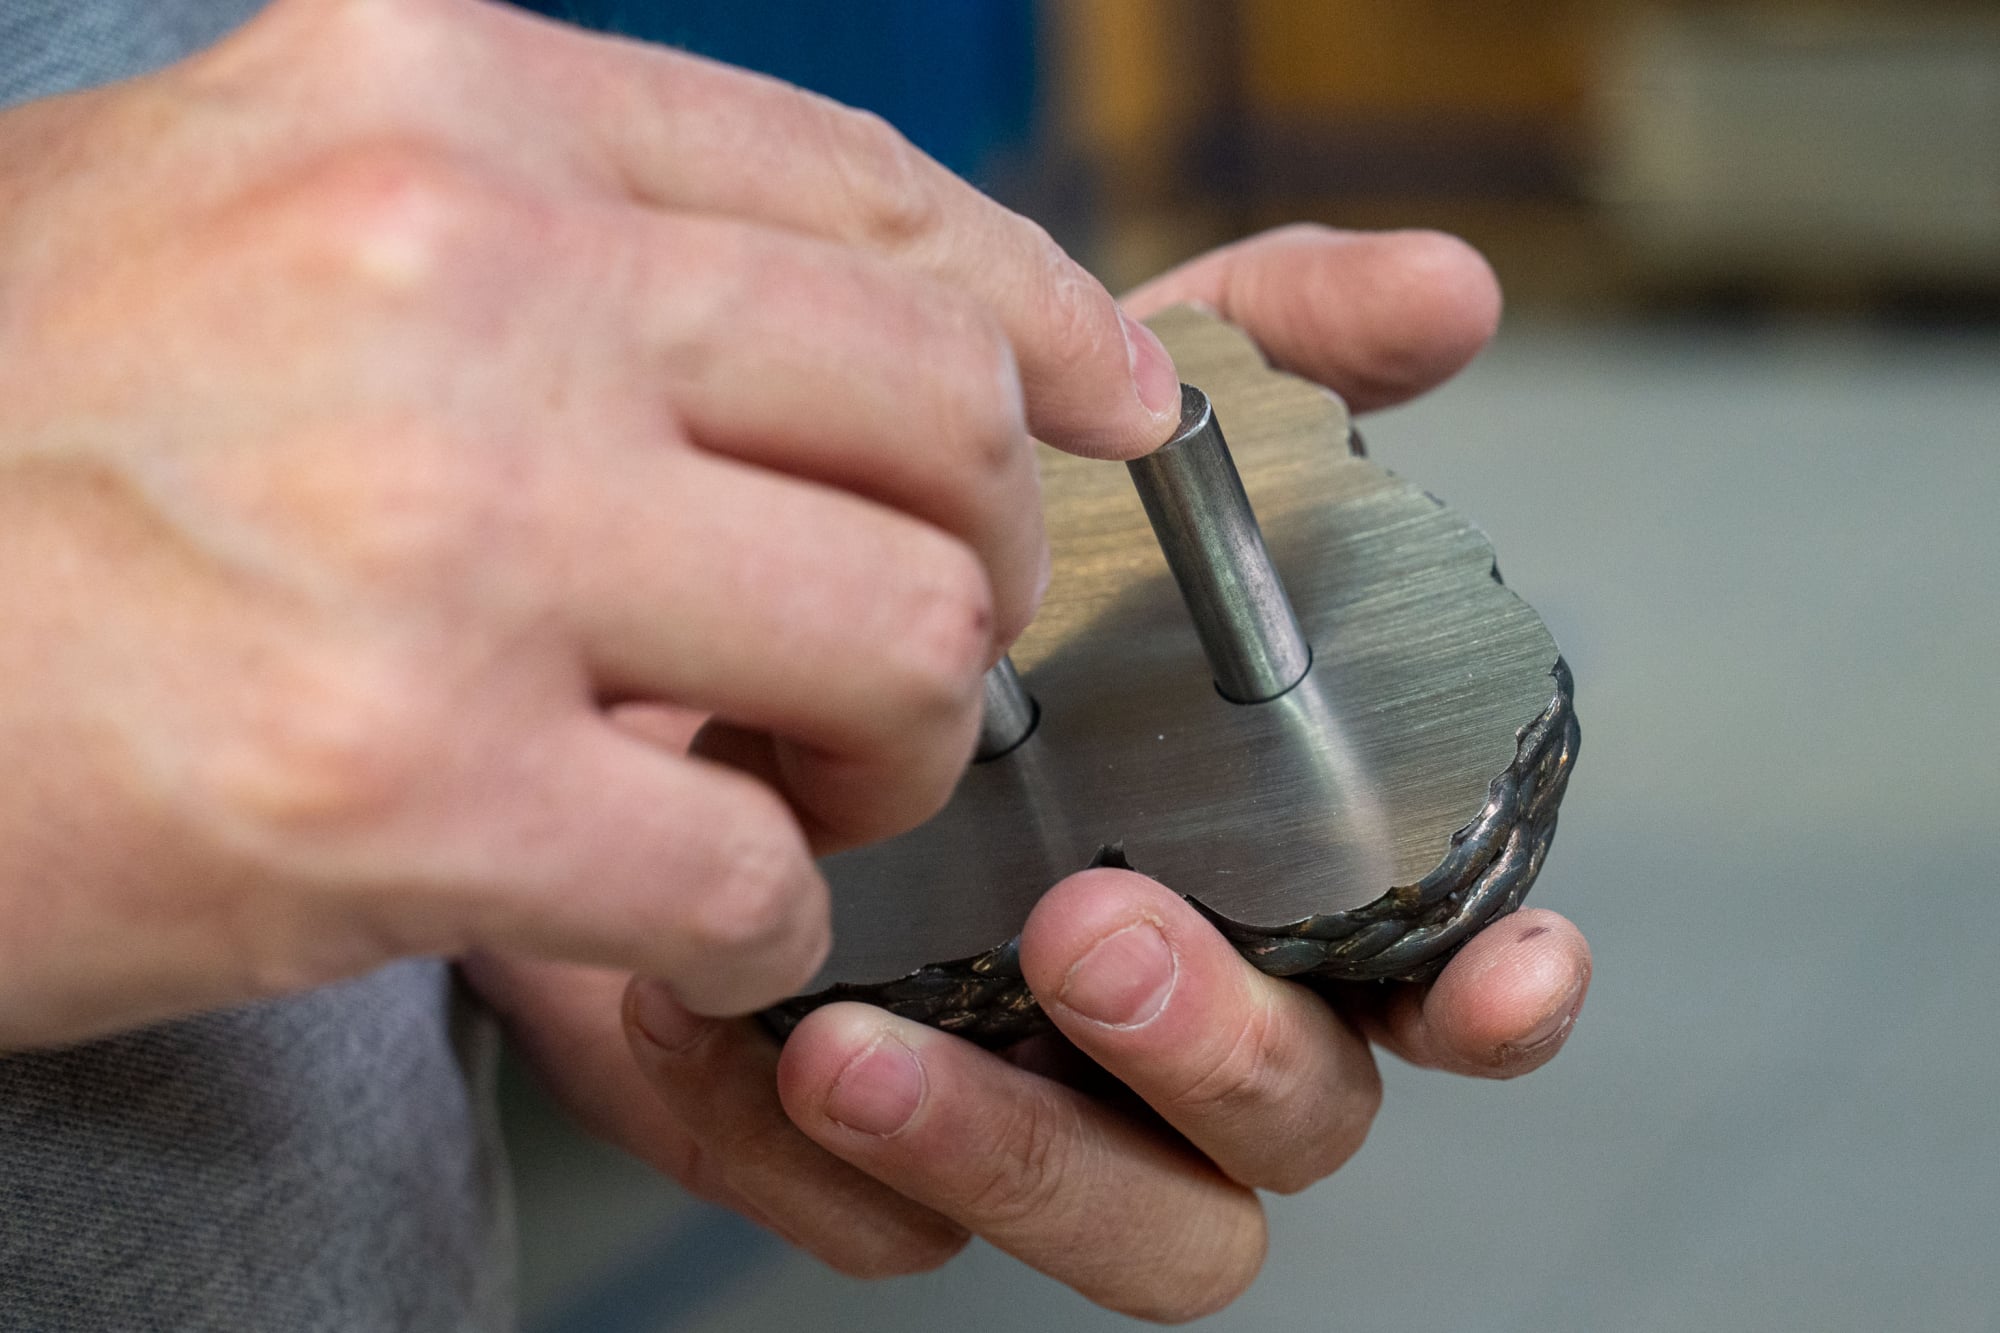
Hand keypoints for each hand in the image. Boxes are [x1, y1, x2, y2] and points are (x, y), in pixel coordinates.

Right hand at [0, 0, 1186, 1047]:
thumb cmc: (19, 435)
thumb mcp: (270, 211)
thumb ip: (549, 231)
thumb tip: (826, 316)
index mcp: (441, 100)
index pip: (870, 198)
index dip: (1041, 318)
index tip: (1120, 406)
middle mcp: (458, 271)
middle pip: (939, 414)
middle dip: (980, 561)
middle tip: (904, 658)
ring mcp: (439, 523)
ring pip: (904, 636)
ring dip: (889, 752)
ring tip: (785, 791)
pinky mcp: (396, 782)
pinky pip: (749, 871)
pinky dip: (753, 919)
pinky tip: (668, 911)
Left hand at [478, 226, 1591, 1320]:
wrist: (660, 641)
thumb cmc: (916, 552)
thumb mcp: (1080, 425)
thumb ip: (1270, 352)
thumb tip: (1450, 290)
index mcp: (1278, 862)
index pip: (1445, 967)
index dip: (1503, 989)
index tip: (1514, 970)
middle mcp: (1190, 999)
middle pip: (1301, 1116)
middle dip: (1224, 1046)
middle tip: (1092, 926)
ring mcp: (1044, 1093)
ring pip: (1150, 1235)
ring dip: (1035, 1154)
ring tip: (872, 1044)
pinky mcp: (876, 1163)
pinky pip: (909, 1242)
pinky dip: (852, 1176)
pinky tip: (754, 1051)